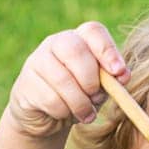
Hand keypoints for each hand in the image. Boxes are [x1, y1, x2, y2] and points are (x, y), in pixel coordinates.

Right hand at [7, 21, 128, 138]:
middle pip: (75, 50)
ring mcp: (37, 61)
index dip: (108, 50)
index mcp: (79, 39)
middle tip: (96, 98)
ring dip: (80, 102)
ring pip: (62, 79)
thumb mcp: (100, 89)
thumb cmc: (79, 97)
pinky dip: (63, 112)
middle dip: (91, 79)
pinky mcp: (25, 84)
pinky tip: (64, 115)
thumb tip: (124, 75)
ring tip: (86, 114)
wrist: (46, 118)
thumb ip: (112, 81)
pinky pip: (50, 99)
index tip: (119, 72)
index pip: (93, 31)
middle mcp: (55, 43)